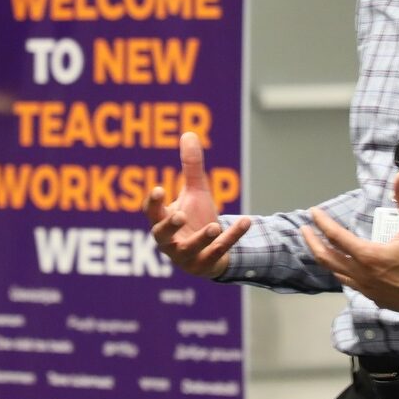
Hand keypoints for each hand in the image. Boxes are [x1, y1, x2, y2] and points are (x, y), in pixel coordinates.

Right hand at [144, 131, 249, 277]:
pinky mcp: (206, 264)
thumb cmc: (195, 219)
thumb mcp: (194, 192)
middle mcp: (170, 241)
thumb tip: (188, 134)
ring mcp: (187, 256)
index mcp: (162, 222)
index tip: (159, 189)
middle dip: (170, 226)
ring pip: (190, 249)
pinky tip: (246, 221)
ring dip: (202, 238)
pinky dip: (232, 237)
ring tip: (214, 226)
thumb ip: (190, 166)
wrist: (209, 253)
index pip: (152, 213)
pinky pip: (219, 251)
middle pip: (162, 236)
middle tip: (179, 215)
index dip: (153, 203)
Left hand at [300, 171, 398, 318]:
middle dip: (312, 242)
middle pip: (326, 257)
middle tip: (304, 229)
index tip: (313, 213)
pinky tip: (341, 265)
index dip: (322, 223)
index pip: (336, 237)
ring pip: (335, 272)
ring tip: (318, 245)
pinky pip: (349, 283)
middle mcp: (363, 274)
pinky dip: (339, 270)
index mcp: (370, 256)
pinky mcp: (373, 298)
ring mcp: (366, 289)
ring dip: (324, 257)